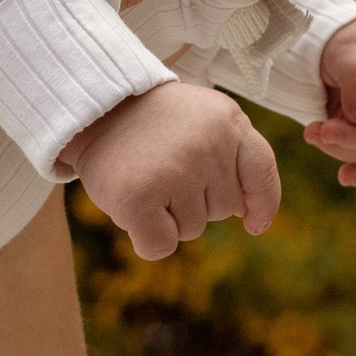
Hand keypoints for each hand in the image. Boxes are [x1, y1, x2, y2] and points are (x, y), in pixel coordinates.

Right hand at [71, 81, 280, 259]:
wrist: (93, 109)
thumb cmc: (153, 122)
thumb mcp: (204, 118)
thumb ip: (234, 155)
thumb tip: (252, 217)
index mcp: (228, 119)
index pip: (261, 173)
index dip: (262, 204)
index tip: (253, 224)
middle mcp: (208, 145)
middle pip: (225, 208)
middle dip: (197, 201)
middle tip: (165, 169)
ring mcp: (175, 172)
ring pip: (192, 228)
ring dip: (169, 216)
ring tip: (146, 178)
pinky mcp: (140, 198)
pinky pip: (161, 246)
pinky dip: (147, 240)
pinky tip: (133, 208)